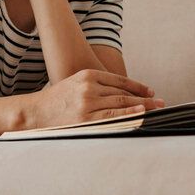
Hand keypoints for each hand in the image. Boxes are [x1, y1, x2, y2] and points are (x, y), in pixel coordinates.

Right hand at [25, 69, 165, 128]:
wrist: (34, 113)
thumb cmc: (55, 101)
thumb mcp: (74, 84)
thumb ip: (95, 86)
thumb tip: (121, 96)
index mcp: (87, 75)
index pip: (119, 80)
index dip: (137, 86)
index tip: (150, 91)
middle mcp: (89, 86)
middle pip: (123, 92)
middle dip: (145, 98)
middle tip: (161, 102)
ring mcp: (88, 103)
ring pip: (121, 104)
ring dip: (142, 106)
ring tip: (157, 109)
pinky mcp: (85, 119)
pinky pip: (113, 117)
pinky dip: (130, 115)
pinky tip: (141, 114)